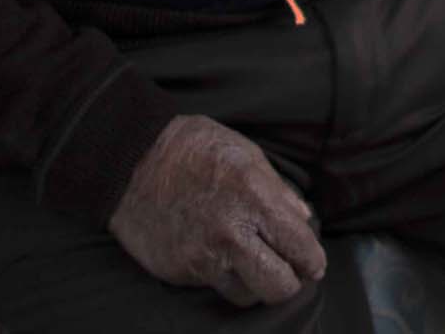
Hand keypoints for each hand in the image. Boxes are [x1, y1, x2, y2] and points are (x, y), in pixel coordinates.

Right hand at [109, 114, 327, 306]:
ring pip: (248, 296)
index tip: (312, 263)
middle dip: (290, 283)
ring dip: (256, 284)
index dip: (312, 261)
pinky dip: (223, 276)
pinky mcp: (180, 271)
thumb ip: (279, 191)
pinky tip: (219, 255)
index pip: (300, 248)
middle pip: (279, 287)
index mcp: (254, 198)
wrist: (131, 160)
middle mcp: (231, 233)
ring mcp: (203, 257)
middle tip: (289, 271)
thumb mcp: (246, 154)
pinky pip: (214, 286)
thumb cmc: (193, 148)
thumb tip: (303, 219)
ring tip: (253, 263)